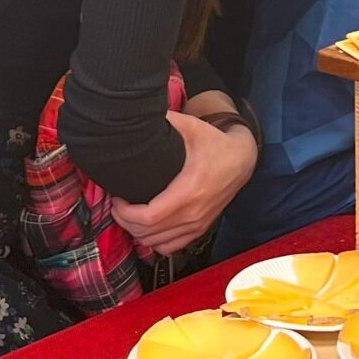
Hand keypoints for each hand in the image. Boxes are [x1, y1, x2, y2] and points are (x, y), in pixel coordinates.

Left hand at [111, 112, 255, 256]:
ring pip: (157, 243)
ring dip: (137, 232)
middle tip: (117, 204)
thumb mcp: (191, 127)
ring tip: (128, 214)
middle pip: (148, 233)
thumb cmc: (215, 144)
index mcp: (188, 192)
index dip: (125, 213)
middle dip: (126, 221)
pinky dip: (154, 241)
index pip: (149, 217)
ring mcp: (197, 224)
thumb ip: (166, 120)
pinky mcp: (200, 229)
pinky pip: (170, 247)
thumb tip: (139, 111)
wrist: (242, 160)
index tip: (117, 199)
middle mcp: (193, 214)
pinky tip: (147, 226)